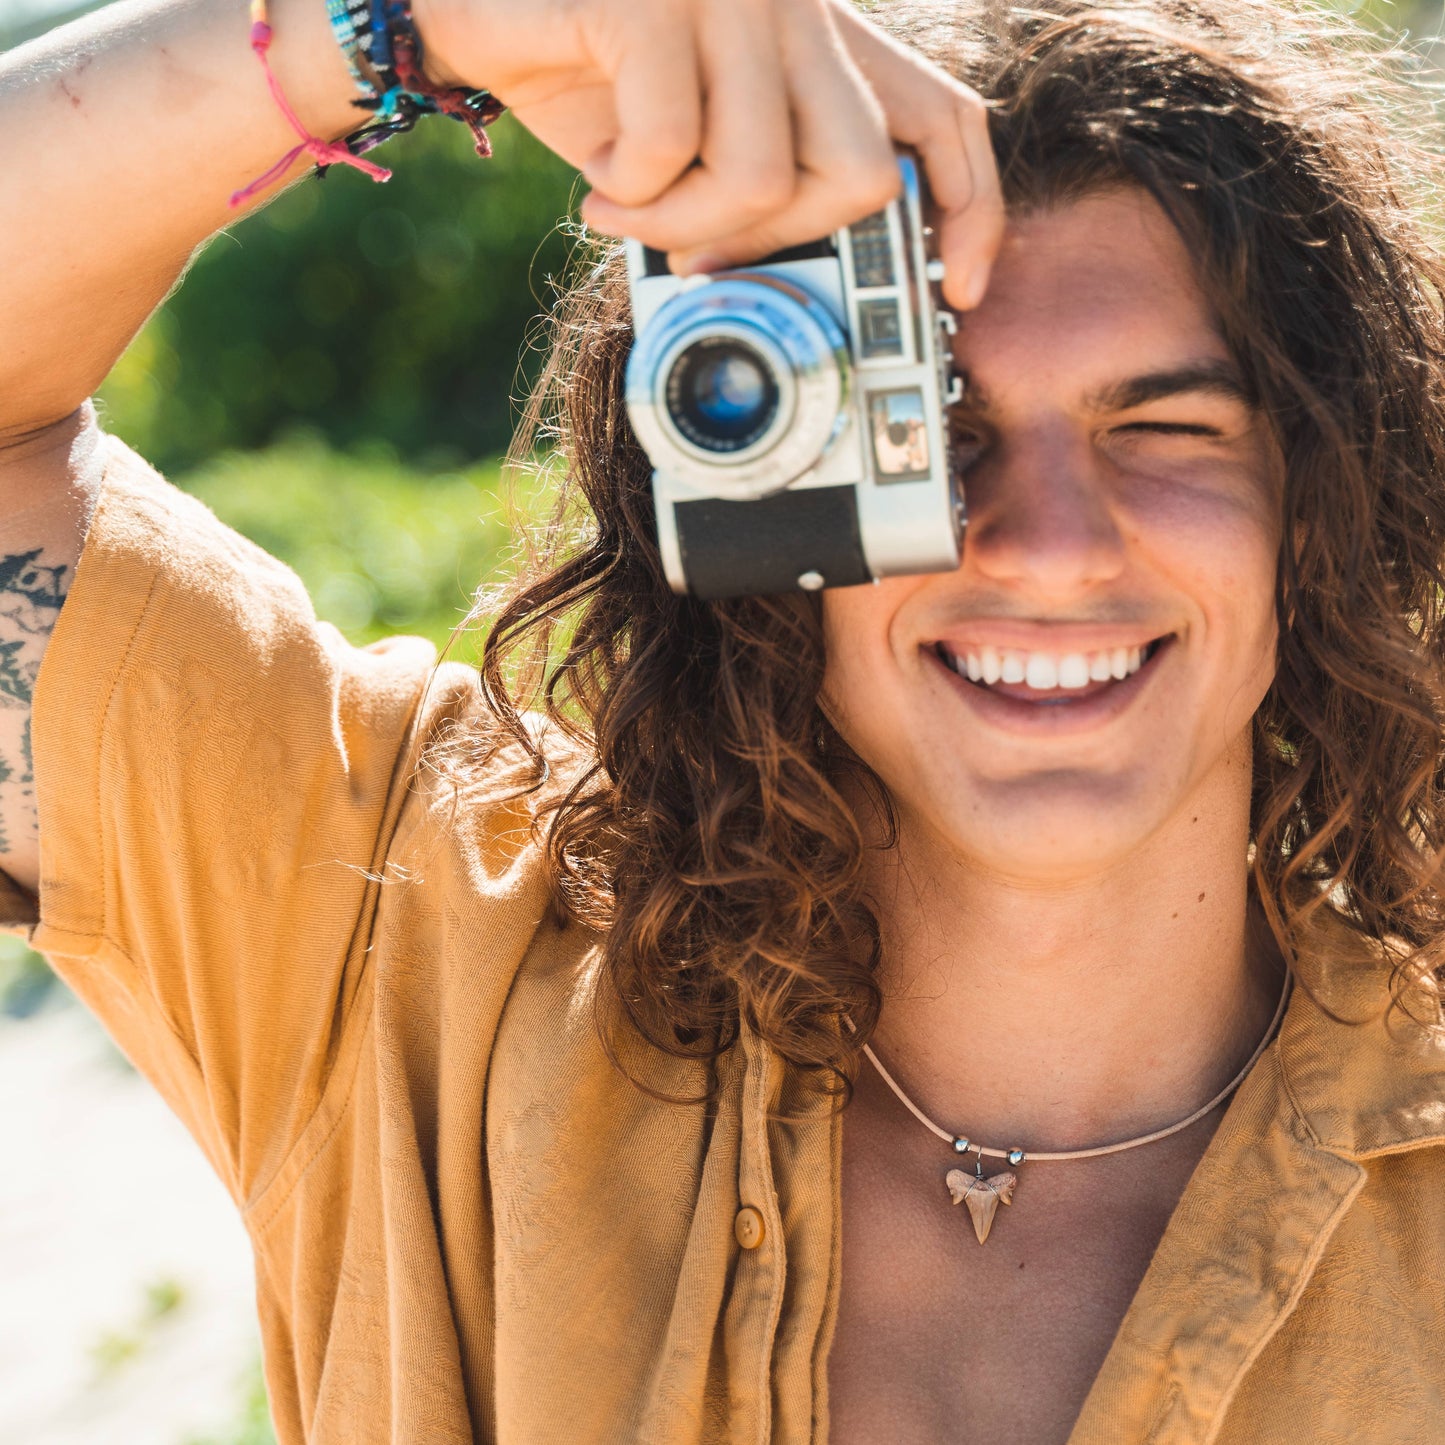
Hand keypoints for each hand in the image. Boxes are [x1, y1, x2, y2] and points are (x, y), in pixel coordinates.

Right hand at [410, 0, 1003, 308]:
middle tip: (697, 246)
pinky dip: (633, 192)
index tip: (956, 291)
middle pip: (863, 171)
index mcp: (819, 34)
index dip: (968, 208)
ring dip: (682, 223)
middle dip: (780, 242)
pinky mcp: (654, 0)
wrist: (463, 10)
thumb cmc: (585, 82)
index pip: (943, 115)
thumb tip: (820, 281)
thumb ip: (772, 182)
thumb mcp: (697, 145)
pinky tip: (598, 180)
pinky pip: (676, 147)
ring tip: (623, 203)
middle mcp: (794, 1)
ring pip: (766, 175)